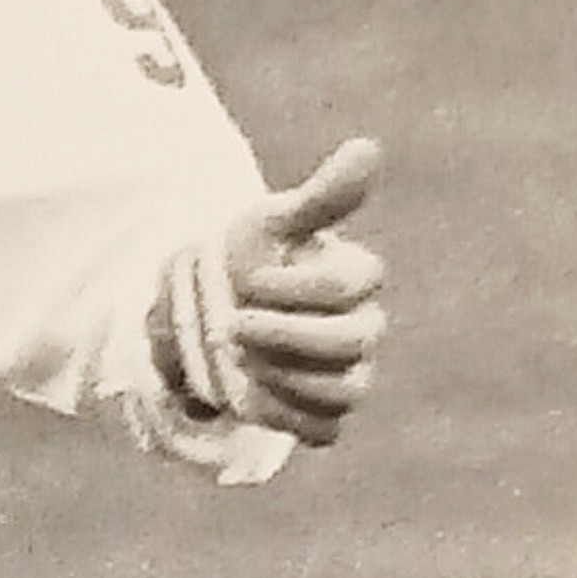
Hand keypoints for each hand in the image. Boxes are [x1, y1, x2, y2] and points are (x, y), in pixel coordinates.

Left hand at [222, 135, 387, 446]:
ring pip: (343, 391)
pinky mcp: (324, 415)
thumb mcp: (270, 223)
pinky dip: (283, 416)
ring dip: (281, 377)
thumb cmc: (248, 259)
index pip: (352, 285)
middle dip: (286, 336)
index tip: (249, 279)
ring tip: (236, 359)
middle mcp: (362, 328)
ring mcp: (348, 375)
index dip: (294, 286)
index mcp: (354, 277)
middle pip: (353, 342)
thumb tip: (369, 148)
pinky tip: (246, 390)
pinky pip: (323, 429)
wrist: (207, 311)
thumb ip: (321, 197)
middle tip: (232, 327)